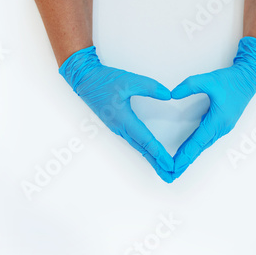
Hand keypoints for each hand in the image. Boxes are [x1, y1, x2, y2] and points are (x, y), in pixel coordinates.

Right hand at [60, 46, 174, 181]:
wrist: (84, 80)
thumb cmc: (103, 80)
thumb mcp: (128, 80)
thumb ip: (149, 87)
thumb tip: (167, 94)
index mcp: (123, 119)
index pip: (145, 140)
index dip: (159, 153)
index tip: (169, 163)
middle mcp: (120, 127)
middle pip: (143, 149)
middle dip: (157, 163)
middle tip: (170, 175)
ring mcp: (118, 127)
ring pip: (138, 146)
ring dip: (152, 158)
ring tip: (163, 168)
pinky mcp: (118, 125)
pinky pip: (134, 141)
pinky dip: (145, 149)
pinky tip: (150, 152)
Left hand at [171, 37, 255, 178]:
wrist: (249, 78)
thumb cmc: (231, 79)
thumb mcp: (208, 80)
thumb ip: (189, 86)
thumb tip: (172, 94)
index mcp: (218, 120)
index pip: (197, 141)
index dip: (185, 154)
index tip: (175, 165)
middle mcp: (221, 127)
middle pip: (199, 148)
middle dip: (185, 161)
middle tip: (171, 173)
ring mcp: (223, 127)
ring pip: (203, 145)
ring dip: (190, 156)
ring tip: (177, 166)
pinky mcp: (222, 124)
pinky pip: (206, 140)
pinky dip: (196, 147)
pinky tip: (188, 151)